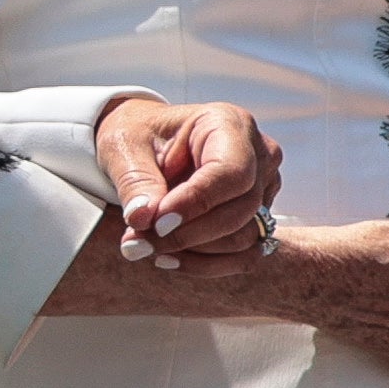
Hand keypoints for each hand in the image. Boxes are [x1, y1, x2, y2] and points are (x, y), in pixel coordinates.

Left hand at [92, 92, 281, 263]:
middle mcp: (257, 153)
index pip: (230, 173)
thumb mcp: (124, 147)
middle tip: (139, 243)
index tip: (156, 225)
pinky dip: (207, 263)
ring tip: (146, 248)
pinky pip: (244, 252)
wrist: (146, 143)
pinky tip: (170, 259)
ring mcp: (264, 185)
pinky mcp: (259, 213)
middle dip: (188, 233)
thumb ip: (135, 181)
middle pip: (241, 208)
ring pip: (245, 235)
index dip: (196, 204)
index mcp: (228, 124)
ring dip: (194, 252)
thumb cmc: (137, 135)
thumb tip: (142, 219)